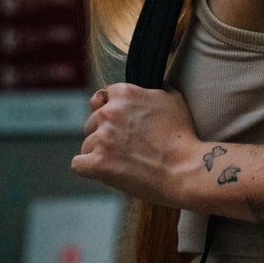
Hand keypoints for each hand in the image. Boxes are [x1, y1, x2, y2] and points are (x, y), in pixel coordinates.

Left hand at [71, 83, 197, 207]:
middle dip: (103, 133)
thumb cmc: (183, 135)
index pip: (101, 99)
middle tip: (124, 147)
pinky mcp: (97, 163)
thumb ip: (149, 90)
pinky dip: (89, 169)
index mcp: (124, 93)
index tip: (122, 125)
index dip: (111, 113)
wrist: (185, 169)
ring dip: (99, 153)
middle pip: (91, 121)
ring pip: (86, 144)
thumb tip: (143, 90)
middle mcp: (109, 111)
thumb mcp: (172, 97)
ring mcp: (102, 137)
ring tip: (121, 162)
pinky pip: (78, 164)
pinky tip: (104, 172)